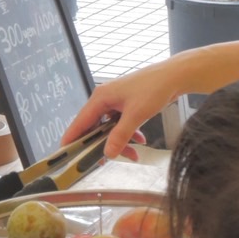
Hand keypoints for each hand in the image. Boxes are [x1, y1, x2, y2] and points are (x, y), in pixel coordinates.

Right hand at [61, 60, 182, 157]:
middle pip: (94, 127)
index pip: (80, 121)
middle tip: (105, 161)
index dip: (72, 138)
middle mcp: (104, 99)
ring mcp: (115, 101)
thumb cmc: (153, 89)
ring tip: (133, 155)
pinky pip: (120, 123)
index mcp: (100, 98)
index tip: (65, 153)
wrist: (174, 76)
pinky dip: (128, 133)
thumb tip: (108, 154)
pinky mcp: (125, 104)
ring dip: (119, 141)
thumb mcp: (136, 115)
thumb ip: (120, 135)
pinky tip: (140, 141)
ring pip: (109, 127)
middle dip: (101, 144)